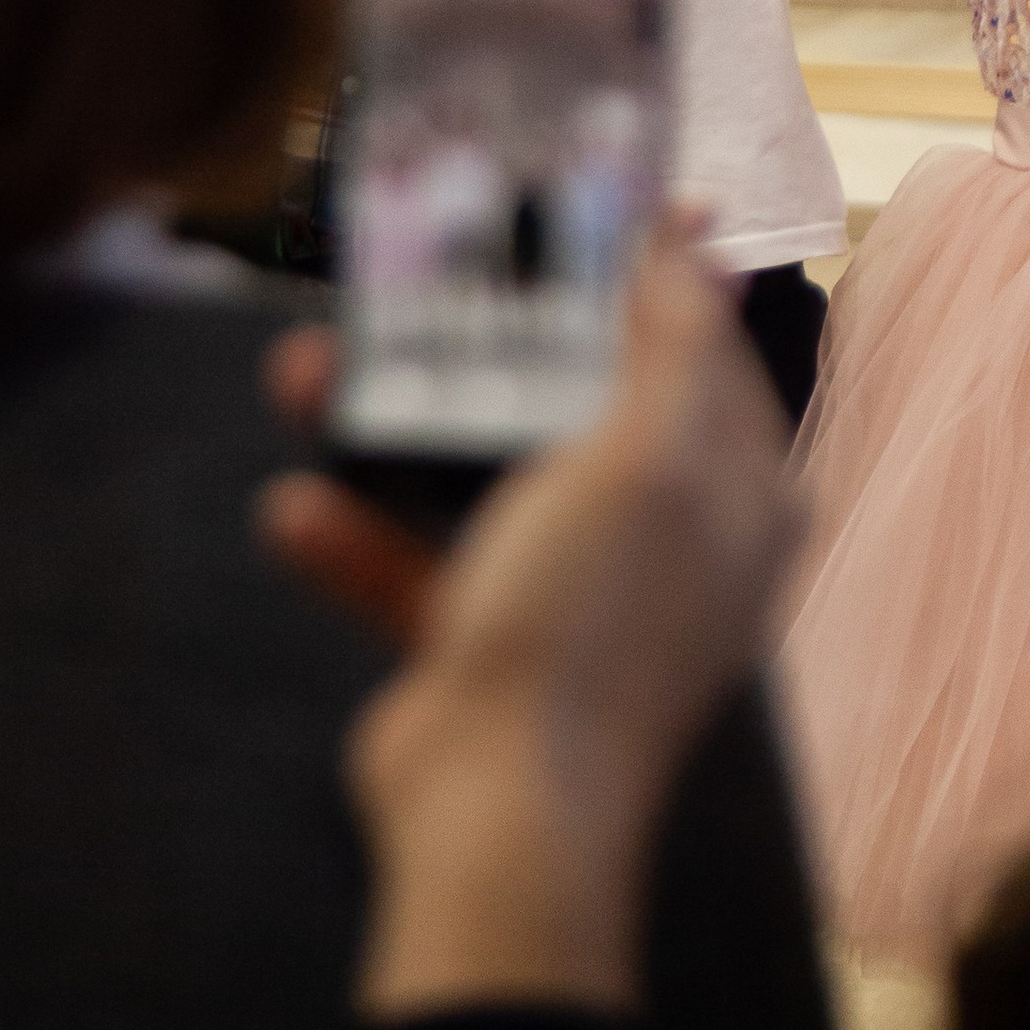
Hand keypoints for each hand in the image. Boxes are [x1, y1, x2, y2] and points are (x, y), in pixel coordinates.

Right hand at [268, 221, 800, 1015]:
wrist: (496, 819)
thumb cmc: (589, 622)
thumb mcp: (644, 457)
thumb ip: (672, 343)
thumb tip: (698, 237)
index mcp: (734, 497)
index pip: (705, 356)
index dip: (648, 279)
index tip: (577, 209)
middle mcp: (669, 543)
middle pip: (579, 407)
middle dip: (488, 344)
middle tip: (419, 277)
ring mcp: (575, 600)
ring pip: (482, 483)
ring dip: (395, 430)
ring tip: (307, 372)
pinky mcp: (485, 651)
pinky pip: (418, 572)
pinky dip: (360, 541)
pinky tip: (295, 506)